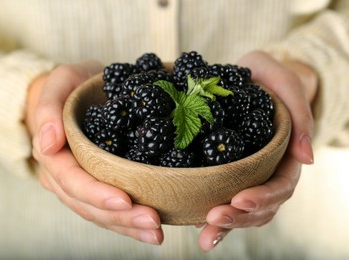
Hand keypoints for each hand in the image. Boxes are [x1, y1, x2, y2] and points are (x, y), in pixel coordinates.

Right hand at [25, 60, 162, 244]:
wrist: (76, 94)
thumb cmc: (70, 87)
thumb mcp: (59, 83)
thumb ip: (48, 108)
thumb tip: (49, 142)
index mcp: (53, 155)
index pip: (71, 180)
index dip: (96, 193)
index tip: (124, 200)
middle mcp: (63, 177)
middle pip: (88, 205)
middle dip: (120, 216)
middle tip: (152, 221)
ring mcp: (79, 186)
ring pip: (100, 215)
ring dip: (128, 226)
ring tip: (156, 232)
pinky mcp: (97, 188)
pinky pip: (109, 211)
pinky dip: (128, 223)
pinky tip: (151, 230)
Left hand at [198, 50, 317, 250]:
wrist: (245, 78)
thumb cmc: (266, 77)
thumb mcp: (283, 81)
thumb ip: (300, 111)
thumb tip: (308, 158)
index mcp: (284, 154)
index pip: (280, 184)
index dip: (263, 196)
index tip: (240, 199)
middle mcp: (266, 170)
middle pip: (260, 206)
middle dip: (238, 216)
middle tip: (214, 218)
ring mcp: (247, 176)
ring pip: (242, 211)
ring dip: (225, 225)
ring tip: (205, 234)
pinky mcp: (226, 175)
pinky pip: (223, 200)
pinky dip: (211, 216)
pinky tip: (196, 226)